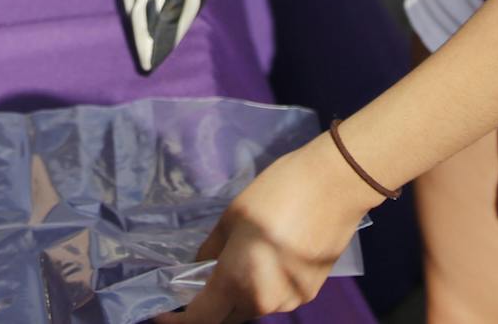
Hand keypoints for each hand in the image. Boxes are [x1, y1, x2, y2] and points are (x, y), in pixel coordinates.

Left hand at [159, 135, 378, 321]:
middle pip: (228, 315)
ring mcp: (291, 300)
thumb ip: (212, 249)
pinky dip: (263, 287)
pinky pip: (277, 298)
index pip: (201, 318)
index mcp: (237, 282)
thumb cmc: (276, 194)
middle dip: (211, 305)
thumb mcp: (232, 217)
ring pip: (254, 307)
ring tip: (237, 262)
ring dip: (239, 295)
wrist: (334, 186)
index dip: (178, 321)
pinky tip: (265, 259)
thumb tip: (200, 267)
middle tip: (200, 281)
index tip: (163, 314)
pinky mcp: (310, 292)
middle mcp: (264, 301)